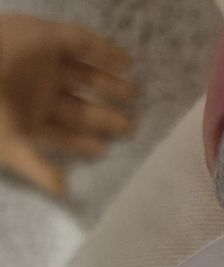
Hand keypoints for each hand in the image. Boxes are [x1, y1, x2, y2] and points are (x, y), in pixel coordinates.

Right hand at [0, 15, 135, 196]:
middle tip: (130, 127)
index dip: (83, 143)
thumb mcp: (11, 145)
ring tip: (132, 95)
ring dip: (110, 85)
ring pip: (85, 76)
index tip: (104, 150)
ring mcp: (44, 64)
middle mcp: (40, 91)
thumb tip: (64, 194)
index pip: (62, 135)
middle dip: (104, 118)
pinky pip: (81, 42)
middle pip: (80, 108)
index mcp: (29, 117)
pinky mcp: (46, 36)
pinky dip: (105, 51)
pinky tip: (127, 63)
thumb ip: (38, 168)